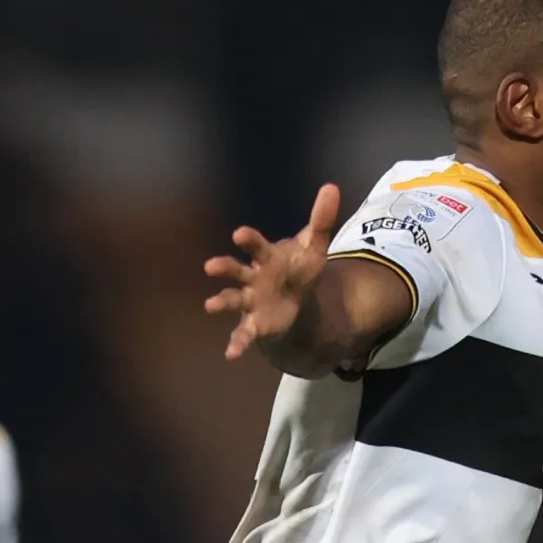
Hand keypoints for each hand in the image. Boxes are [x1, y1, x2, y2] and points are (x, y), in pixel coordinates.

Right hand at [202, 184, 341, 360]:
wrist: (297, 300)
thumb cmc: (298, 270)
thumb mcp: (313, 247)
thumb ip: (320, 220)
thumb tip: (331, 187)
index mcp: (265, 257)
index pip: (254, 245)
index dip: (247, 240)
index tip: (239, 234)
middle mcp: (252, 277)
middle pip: (235, 270)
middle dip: (224, 267)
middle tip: (211, 266)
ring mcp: (250, 300)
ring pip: (232, 299)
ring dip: (221, 301)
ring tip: (211, 305)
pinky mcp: (254, 323)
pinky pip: (243, 333)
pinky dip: (236, 343)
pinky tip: (230, 354)